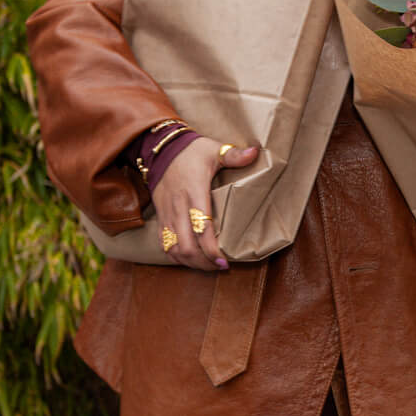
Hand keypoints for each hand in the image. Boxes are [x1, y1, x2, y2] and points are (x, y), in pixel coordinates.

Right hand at [151, 137, 259, 270]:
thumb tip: (256, 152)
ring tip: (208, 266)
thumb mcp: (213, 150)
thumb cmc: (191, 151)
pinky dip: (177, 256)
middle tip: (220, 266)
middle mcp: (178, 207)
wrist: (160, 149)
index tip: (224, 261)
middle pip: (186, 246)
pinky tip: (191, 259)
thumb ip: (234, 155)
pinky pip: (164, 244)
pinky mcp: (160, 217)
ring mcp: (167, 214)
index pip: (201, 229)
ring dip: (191, 262)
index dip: (211, 250)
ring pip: (173, 249)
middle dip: (203, 262)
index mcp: (194, 192)